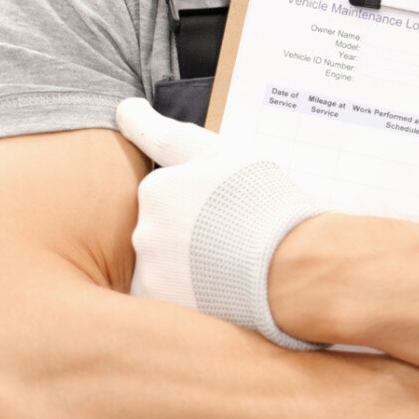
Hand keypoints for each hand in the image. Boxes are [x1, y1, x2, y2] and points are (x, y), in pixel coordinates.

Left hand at [116, 97, 328, 349]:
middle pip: (162, 235)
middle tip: (235, 244)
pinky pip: (169, 303)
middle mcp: (143, 230)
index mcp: (155, 189)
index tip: (226, 217)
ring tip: (235, 272)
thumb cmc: (265, 204)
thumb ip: (164, 133)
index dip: (200, 209)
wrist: (294, 267)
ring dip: (191, 272)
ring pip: (164, 270)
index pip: (166, 199)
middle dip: (193, 241)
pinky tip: (223, 295)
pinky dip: (190, 300)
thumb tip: (124, 108)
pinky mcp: (164, 311)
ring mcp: (151, 273)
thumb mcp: (221, 152)